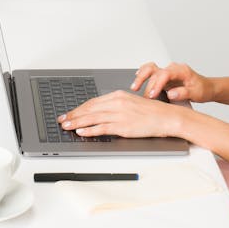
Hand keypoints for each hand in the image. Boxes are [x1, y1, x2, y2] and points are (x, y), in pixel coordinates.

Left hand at [57, 90, 183, 137]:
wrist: (166, 117)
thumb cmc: (151, 112)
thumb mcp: (131, 102)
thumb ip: (116, 105)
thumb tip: (100, 111)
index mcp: (118, 95)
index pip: (93, 102)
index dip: (79, 108)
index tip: (69, 113)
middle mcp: (117, 103)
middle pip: (89, 109)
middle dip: (73, 115)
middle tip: (62, 120)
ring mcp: (120, 115)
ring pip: (93, 118)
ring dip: (77, 123)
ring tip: (67, 126)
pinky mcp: (123, 126)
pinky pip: (102, 128)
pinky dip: (90, 130)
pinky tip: (82, 132)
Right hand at [130, 62, 213, 102]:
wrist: (206, 87)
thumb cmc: (202, 89)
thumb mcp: (197, 93)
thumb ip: (183, 93)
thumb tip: (170, 93)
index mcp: (181, 70)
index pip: (165, 74)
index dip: (157, 84)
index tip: (152, 95)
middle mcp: (172, 68)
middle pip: (155, 70)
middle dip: (147, 83)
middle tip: (144, 96)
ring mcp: (167, 71)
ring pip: (150, 68)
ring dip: (141, 76)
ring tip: (134, 87)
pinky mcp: (164, 77)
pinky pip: (150, 72)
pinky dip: (143, 74)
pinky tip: (137, 79)